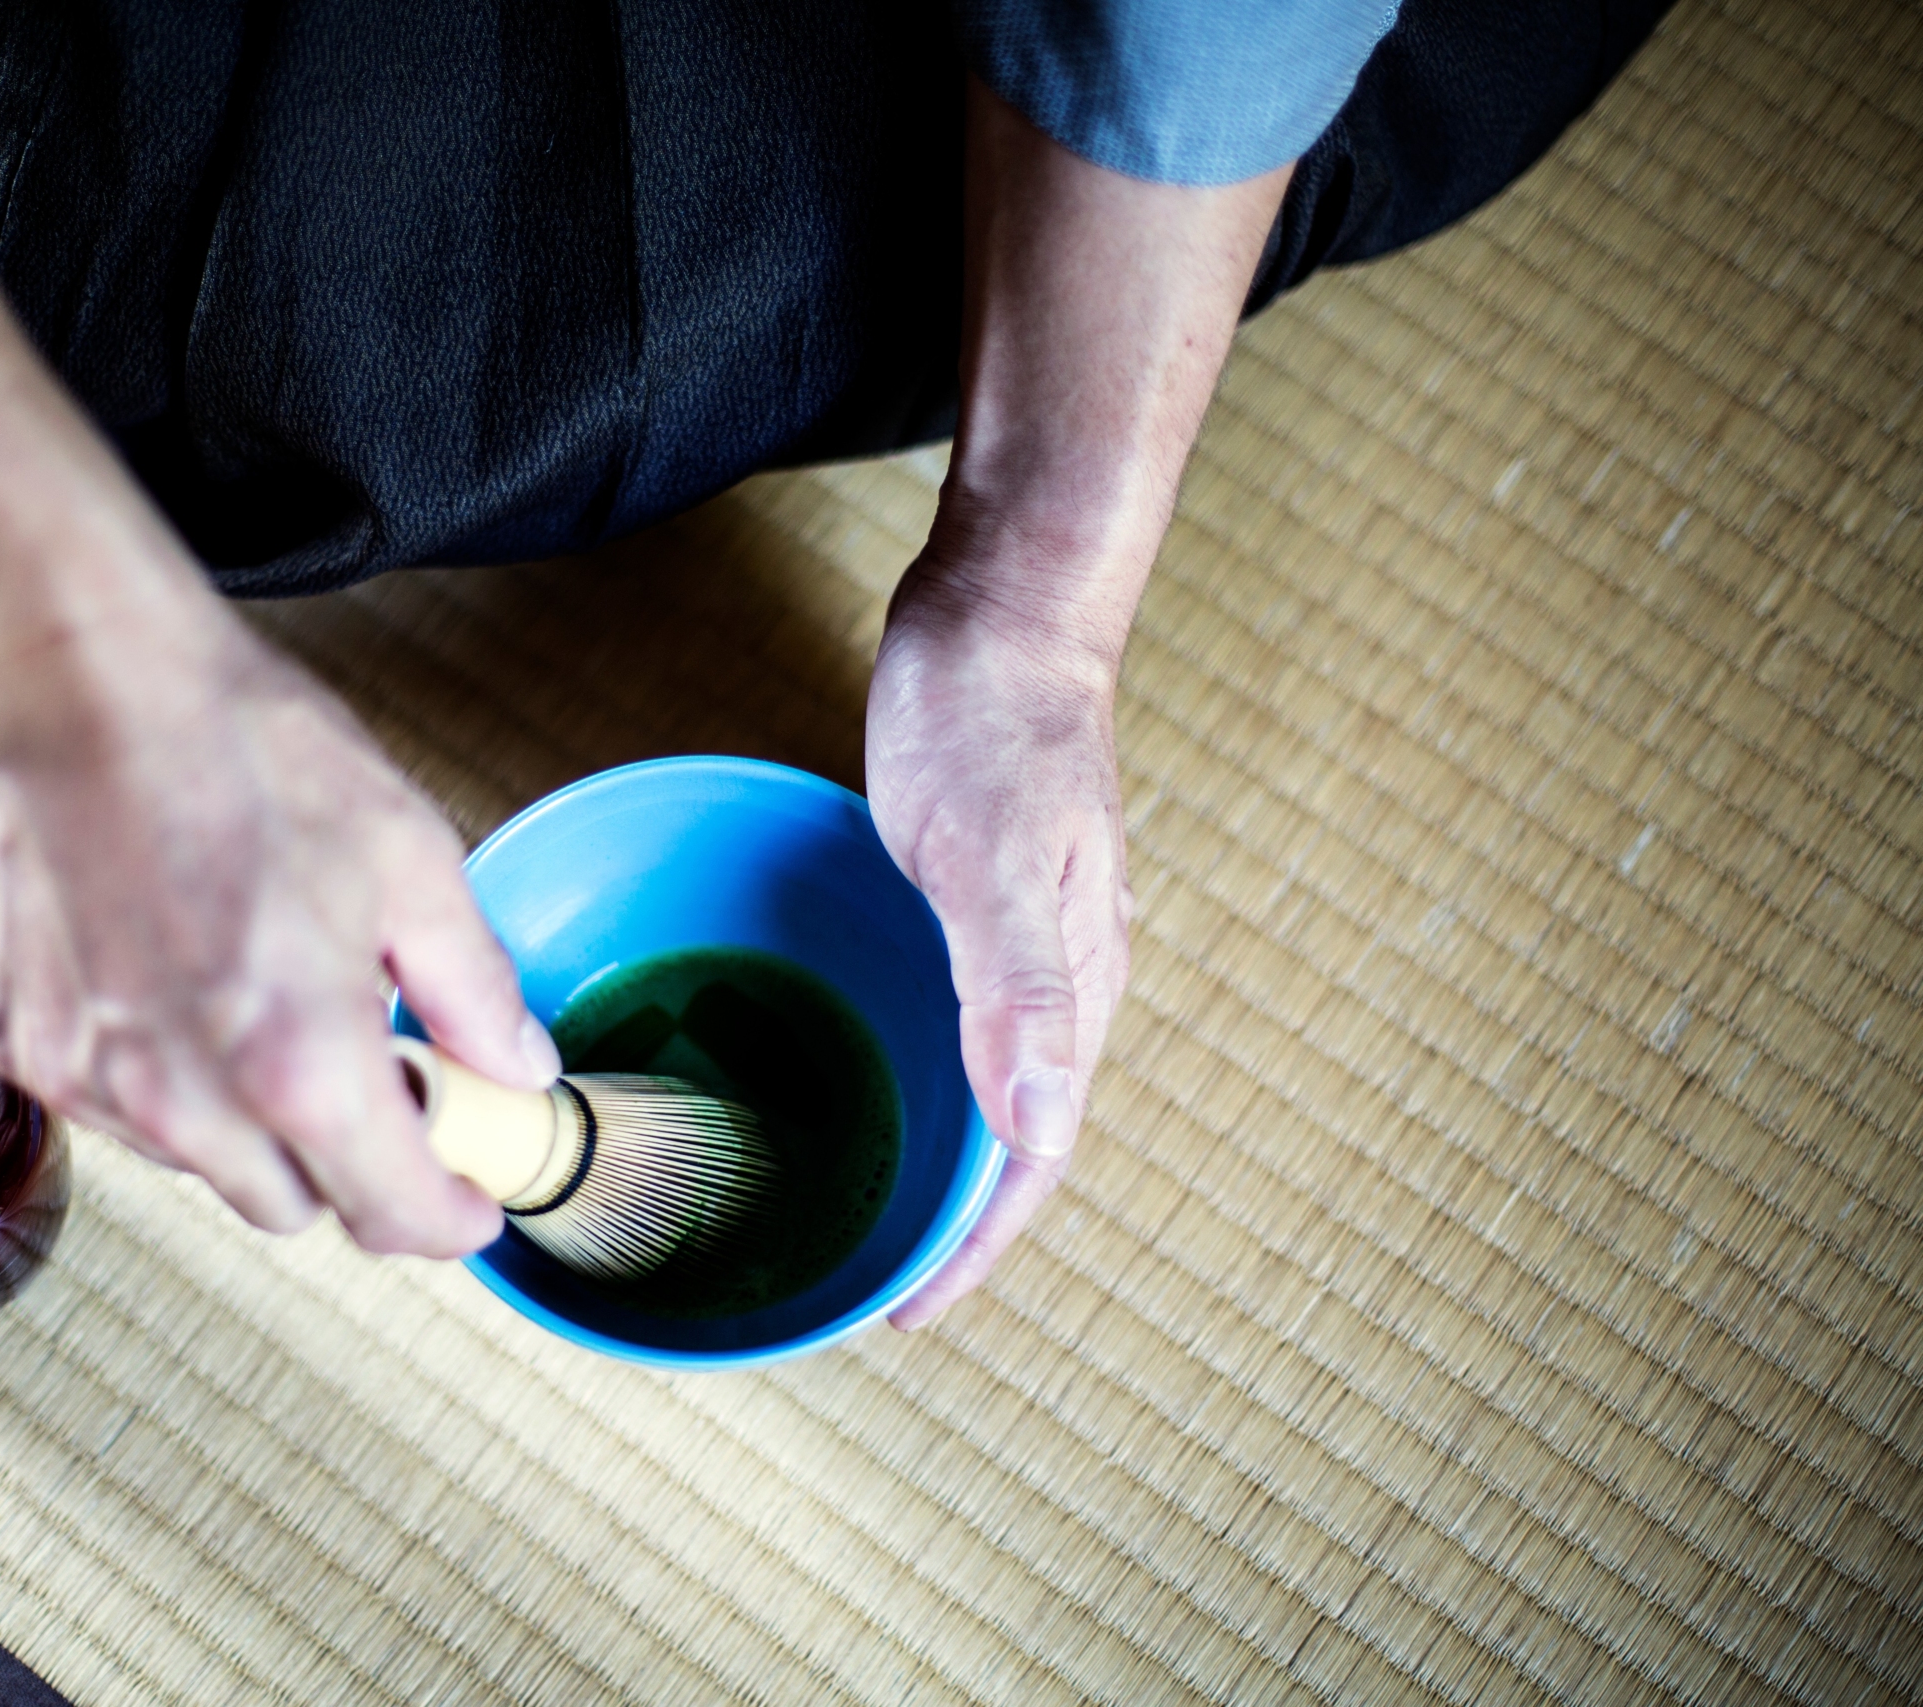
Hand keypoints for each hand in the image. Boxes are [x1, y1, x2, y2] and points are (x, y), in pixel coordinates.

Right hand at [0, 571, 559, 1254]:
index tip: (470, 1197)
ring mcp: (90, 1084)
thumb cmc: (236, 745)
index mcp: (300, 1066)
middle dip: (347, 1164)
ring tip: (261, 997)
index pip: (393, 1216)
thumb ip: (473, 986)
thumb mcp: (408, 854)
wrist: (66, 679)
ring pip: (204, 1165)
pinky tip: (173, 975)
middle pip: (296, 1209)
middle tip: (372, 1072)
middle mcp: (187, 1103)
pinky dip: (162, 1074)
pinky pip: (119, 1109)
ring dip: (250, 1122)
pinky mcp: (21, 1049)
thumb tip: (519, 1064)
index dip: (448, 1218)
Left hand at [866, 544, 1132, 1327]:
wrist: (1007, 609)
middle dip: (957, 1227)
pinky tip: (872, 1076)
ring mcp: (1028, 942)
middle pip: (1018, 1139)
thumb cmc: (995, 719)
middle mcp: (1065, 981)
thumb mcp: (995, 853)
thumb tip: (1046, 1129)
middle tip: (872, 1281)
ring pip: (989, 1086)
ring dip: (939, 1156)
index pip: (1038, 1158)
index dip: (977, 1249)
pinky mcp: (985, 903)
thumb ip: (1023, 988)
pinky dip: (921, 1074)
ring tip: (866, 1210)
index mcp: (1077, 987)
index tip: (909, 1311)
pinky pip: (960, 1022)